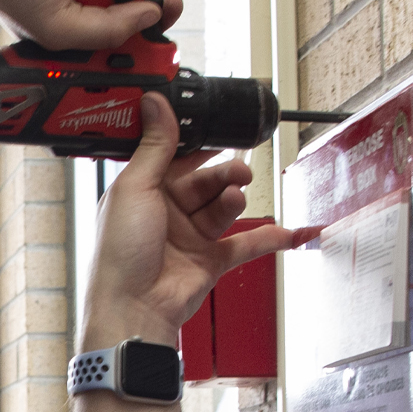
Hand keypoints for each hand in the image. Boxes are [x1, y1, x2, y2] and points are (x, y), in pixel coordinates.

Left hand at [81, 93, 310, 347]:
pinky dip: (271, 237)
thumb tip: (155, 103)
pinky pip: (247, 243)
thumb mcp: (135, 188)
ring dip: (234, 199)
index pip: (176, 157)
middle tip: (236, 170)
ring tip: (235, 197)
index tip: (219, 130)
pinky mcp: (212, 260)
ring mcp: (191, 237)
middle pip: (206, 180)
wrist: (134, 308)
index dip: (198, 145)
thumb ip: (155, 146)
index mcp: (143, 191)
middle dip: (223, 173)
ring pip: (224, 206)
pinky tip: (292, 230)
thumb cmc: (120, 254)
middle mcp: (167, 212)